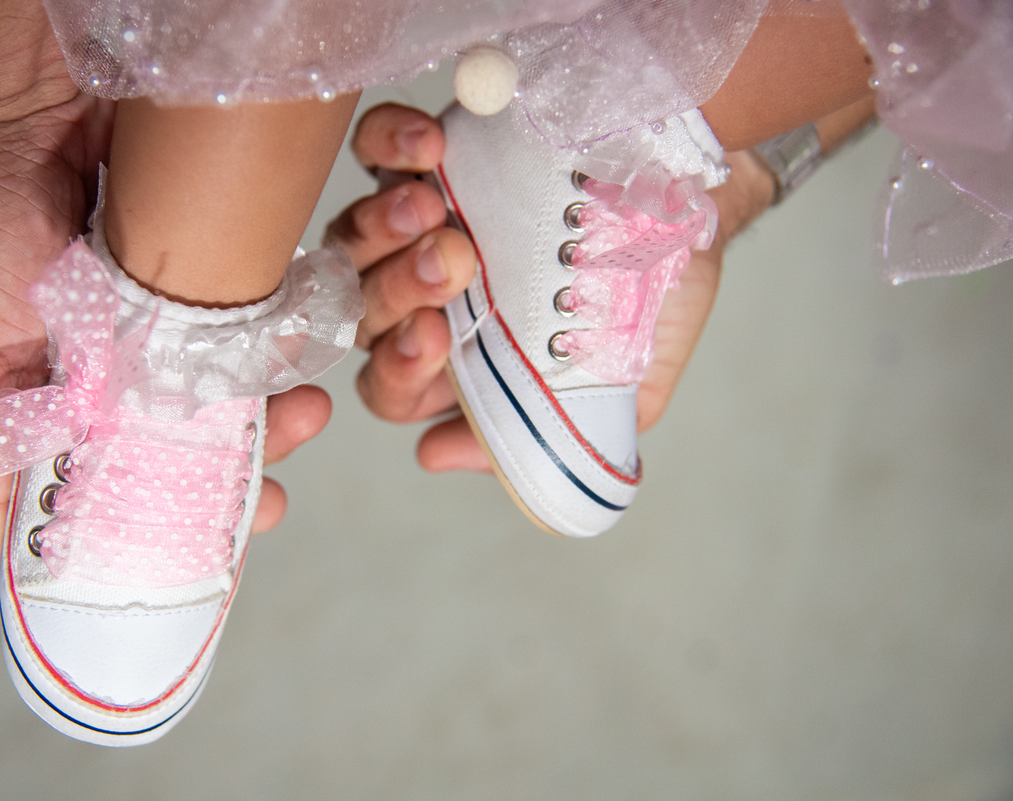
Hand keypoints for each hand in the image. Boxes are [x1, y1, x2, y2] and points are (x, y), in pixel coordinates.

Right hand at [0, 0, 327, 606]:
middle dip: (245, 470)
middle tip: (277, 492)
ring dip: (278, 411)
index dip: (183, 525)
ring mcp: (172, 321)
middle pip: (203, 443)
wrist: (3, 116)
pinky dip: (284, 339)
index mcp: (69, 413)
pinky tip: (305, 354)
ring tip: (308, 413)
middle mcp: (126, 374)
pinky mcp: (206, 270)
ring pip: (242, 387)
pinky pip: (259, 314)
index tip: (227, 550)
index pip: (137, 490)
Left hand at [328, 104, 774, 469]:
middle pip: (364, 312)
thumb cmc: (653, 292)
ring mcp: (415, 224)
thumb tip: (433, 452)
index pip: (389, 387)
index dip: (399, 370)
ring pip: (352, 239)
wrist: (695, 194)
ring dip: (380, 228)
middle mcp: (422, 297)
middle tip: (452, 260)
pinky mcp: (419, 155)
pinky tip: (429, 146)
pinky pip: (370, 147)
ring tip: (430, 208)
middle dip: (398, 291)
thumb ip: (546, 429)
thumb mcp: (619, 377)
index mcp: (458, 361)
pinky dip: (386, 143)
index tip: (438, 337)